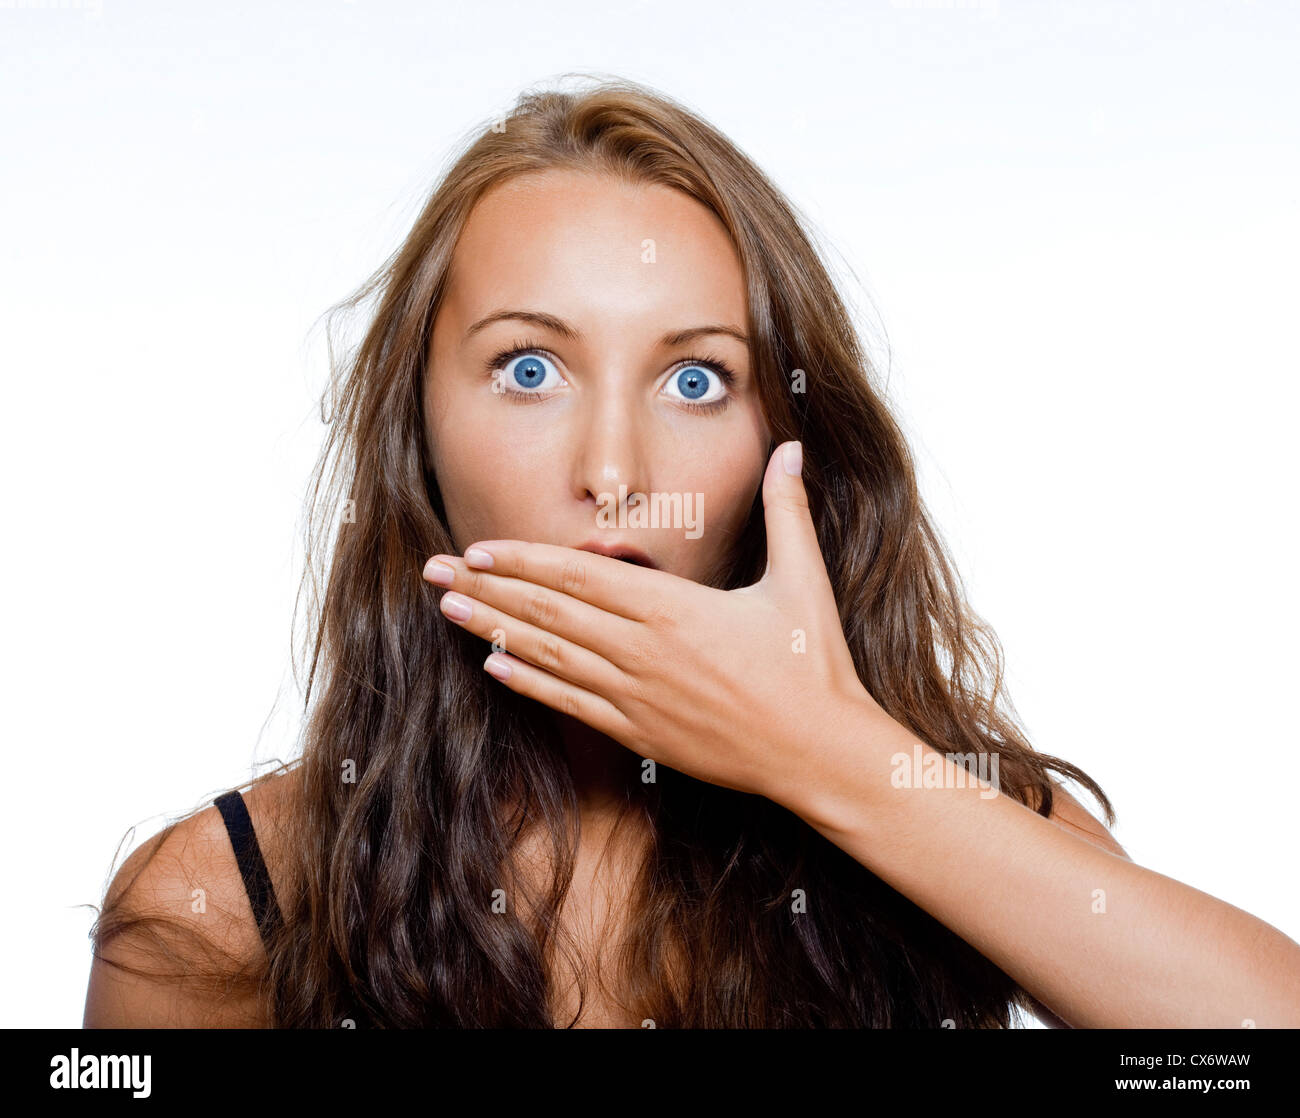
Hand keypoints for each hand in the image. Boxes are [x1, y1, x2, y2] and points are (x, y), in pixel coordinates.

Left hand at [421, 441, 882, 806]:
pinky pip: (572, 704)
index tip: (478, 547)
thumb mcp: (803, 579)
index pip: (581, 576)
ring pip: (551, 656)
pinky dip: (530, 684)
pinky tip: (494, 666)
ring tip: (448, 611)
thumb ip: (787, 511)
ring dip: (494, 630)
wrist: (821, 753)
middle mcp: (644, 651)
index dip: (524, 560)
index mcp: (675, 608)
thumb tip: (792, 448)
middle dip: (488, 588)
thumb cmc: (814, 665)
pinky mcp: (642, 734)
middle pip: (550, 612)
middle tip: (433, 570)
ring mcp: (638, 696)